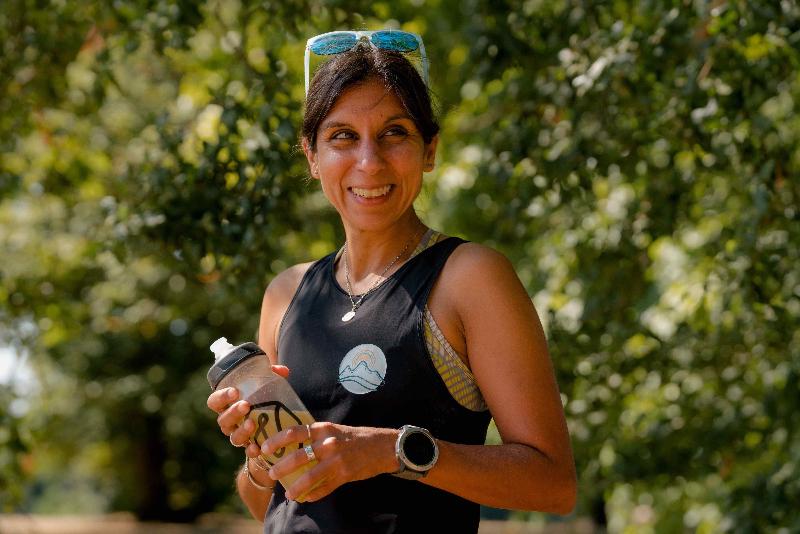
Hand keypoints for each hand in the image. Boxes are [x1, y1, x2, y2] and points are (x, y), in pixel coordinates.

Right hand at [206, 365, 290, 459]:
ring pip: (233, 437)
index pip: (214, 401)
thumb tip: (282, 371)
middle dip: (233, 412)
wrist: (271, 418)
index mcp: (227, 405)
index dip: (221, 397)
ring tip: (251, 424)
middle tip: (245, 405)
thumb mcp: (265, 382)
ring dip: (241, 431)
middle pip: (223, 420)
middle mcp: (229, 422)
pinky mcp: (250, 446)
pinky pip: (247, 452)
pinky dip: (251, 450)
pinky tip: (257, 448)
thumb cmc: (262, 395)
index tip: (235, 391)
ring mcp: (238, 435)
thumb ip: (272, 373)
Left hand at [261, 422, 398, 501]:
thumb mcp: (335, 430)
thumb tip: (293, 445)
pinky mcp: (344, 475)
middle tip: (272, 473)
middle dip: (281, 467)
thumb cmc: (356, 437)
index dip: (277, 440)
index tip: (264, 447)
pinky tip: (307, 498)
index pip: (295, 432)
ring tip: (288, 494)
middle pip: (298, 456)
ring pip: (310, 476)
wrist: (383, 446)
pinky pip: (324, 488)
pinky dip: (314, 494)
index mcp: (324, 429)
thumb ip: (316, 436)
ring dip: (296, 487)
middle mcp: (329, 443)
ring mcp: (337, 460)